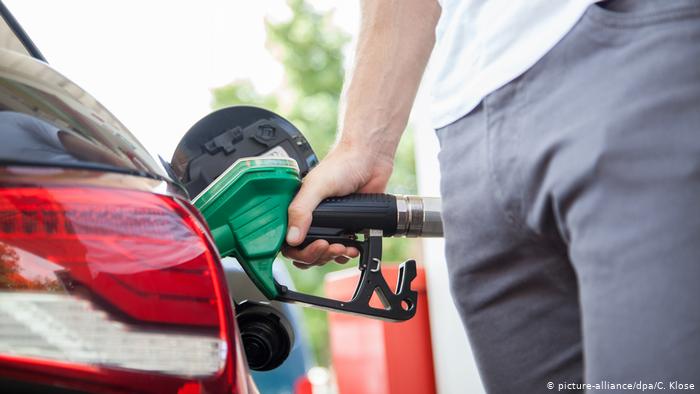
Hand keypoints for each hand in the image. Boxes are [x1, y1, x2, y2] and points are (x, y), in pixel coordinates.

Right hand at [283, 141, 393, 268]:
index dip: (299, 251)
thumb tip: (292, 237)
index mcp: (297, 209)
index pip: (288, 241)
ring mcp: (328, 224)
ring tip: (344, 247)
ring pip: (322, 253)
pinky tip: (352, 247)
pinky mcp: (345, 226)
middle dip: (319, 255)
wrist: (370, 161)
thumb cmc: (341, 165)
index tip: (316, 246)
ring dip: (332, 256)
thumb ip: (301, 210)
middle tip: (331, 247)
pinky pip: (340, 250)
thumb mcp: (316, 186)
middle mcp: (310, 218)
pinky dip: (345, 253)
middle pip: (305, 252)